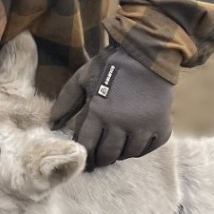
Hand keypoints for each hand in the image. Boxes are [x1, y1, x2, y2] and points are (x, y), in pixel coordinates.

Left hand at [50, 43, 173, 167]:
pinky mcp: (161, 127)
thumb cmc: (112, 65)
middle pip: (108, 154)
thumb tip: (52, 124)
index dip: (85, 154)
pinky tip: (135, 141)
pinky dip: (141, 148)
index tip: (85, 157)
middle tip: (100, 157)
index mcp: (99, 112)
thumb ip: (66, 101)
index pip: (87, 146)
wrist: (148, 55)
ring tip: (117, 148)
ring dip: (120, 153)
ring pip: (128, 154)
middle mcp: (121, 124)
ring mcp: (143, 127)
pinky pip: (149, 149)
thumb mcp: (83, 78)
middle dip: (101, 158)